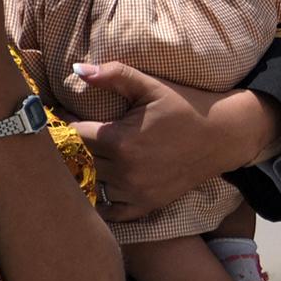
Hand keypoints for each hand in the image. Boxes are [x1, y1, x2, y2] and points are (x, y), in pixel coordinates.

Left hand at [69, 62, 280, 221]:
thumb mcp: (150, 86)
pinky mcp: (146, 204)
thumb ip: (114, 75)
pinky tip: (96, 186)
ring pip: (92, 186)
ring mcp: (136, 191)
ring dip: (83, 172)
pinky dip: (100, 201)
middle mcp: (125, 171)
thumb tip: (76, 69)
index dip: (63, 125)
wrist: (221, 137)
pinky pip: (111, 211)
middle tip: (64, 138)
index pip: (74, 136)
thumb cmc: (183, 107)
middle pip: (79, 162)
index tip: (59, 116)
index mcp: (121, 141)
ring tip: (79, 157)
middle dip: (70, 148)